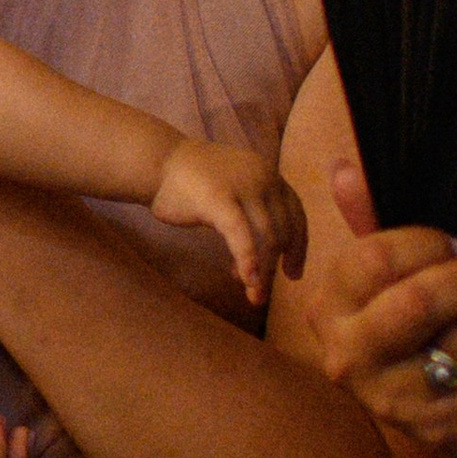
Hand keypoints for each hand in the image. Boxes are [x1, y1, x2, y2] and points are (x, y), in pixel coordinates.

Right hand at [151, 138, 308, 308]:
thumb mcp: (236, 188)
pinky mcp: (220, 199)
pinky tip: (247, 281)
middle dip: (277, 266)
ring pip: (267, 238)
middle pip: (283, 230)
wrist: (158, 162)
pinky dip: (248, 262)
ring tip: (252, 295)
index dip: (298, 247)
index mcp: (269, 173)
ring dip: (263, 272)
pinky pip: (242, 236)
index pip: (296, 214)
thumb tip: (270, 255)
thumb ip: (255, 210)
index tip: (293, 273)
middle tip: (264, 293)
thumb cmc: (193, 181)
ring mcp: (243, 187)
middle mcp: (264, 176)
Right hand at [312, 163, 456, 457]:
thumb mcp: (392, 273)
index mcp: (328, 308)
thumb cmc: (418, 325)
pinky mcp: (439, 433)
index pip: (375, 257)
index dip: (430, 244)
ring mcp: (391, 403)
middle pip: (418, 303)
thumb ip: (370, 220)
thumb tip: (345, 170)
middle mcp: (347, 358)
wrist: (448, 410)